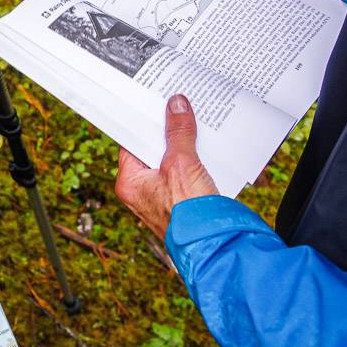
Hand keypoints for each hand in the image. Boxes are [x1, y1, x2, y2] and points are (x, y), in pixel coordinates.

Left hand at [115, 95, 217, 239]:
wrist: (216, 245)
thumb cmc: (189, 211)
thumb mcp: (182, 164)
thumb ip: (178, 133)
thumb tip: (176, 104)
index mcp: (130, 182)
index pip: (131, 143)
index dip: (143, 123)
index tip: (153, 102)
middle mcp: (142, 191)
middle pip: (152, 151)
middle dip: (168, 132)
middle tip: (178, 106)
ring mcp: (163, 197)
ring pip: (172, 161)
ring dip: (185, 145)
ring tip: (196, 121)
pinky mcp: (183, 201)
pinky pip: (186, 173)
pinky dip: (196, 160)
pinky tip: (208, 145)